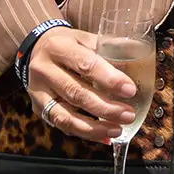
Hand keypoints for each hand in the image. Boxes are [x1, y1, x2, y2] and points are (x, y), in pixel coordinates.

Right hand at [25, 27, 137, 142]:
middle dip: (105, 108)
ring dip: (94, 127)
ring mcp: (38, 91)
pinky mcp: (38, 108)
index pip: (85, 64)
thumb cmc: (68, 44)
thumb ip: (106, 47)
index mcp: (58, 47)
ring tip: (117, 129)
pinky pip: (62, 125)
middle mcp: (44, 69)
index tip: (130, 90)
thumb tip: (136, 57)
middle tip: (128, 115)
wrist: (36, 48)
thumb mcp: (84, 37)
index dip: (109, 79)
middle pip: (76, 93)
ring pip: (65, 115)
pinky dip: (85, 133)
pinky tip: (104, 136)